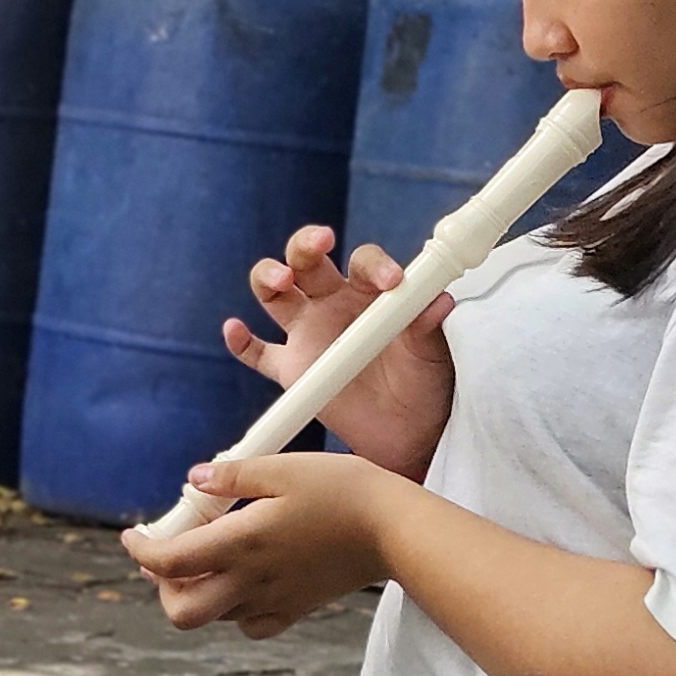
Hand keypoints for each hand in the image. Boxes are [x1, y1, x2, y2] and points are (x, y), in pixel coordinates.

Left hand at [123, 452, 404, 637]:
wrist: (396, 530)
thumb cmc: (344, 491)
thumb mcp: (283, 467)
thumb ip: (232, 476)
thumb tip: (194, 481)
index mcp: (242, 544)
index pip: (169, 563)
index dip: (141, 552)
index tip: (135, 535)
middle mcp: (252, 581)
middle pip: (182, 612)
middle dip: (163, 588)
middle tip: (170, 556)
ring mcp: (274, 601)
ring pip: (214, 617)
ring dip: (198, 591)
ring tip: (209, 555)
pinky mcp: (297, 609)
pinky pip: (250, 624)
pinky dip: (234, 608)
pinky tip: (244, 579)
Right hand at [223, 227, 455, 480]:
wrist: (409, 432)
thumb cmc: (423, 382)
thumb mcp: (430, 353)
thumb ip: (426, 325)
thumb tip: (440, 299)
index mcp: (368, 292)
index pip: (362, 262)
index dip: (374, 265)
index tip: (391, 282)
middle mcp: (332, 304)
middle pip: (306, 261)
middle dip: (306, 246)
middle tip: (320, 243)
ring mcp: (307, 335)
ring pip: (274, 295)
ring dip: (268, 277)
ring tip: (280, 280)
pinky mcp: (291, 370)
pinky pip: (257, 353)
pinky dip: (241, 342)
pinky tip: (235, 329)